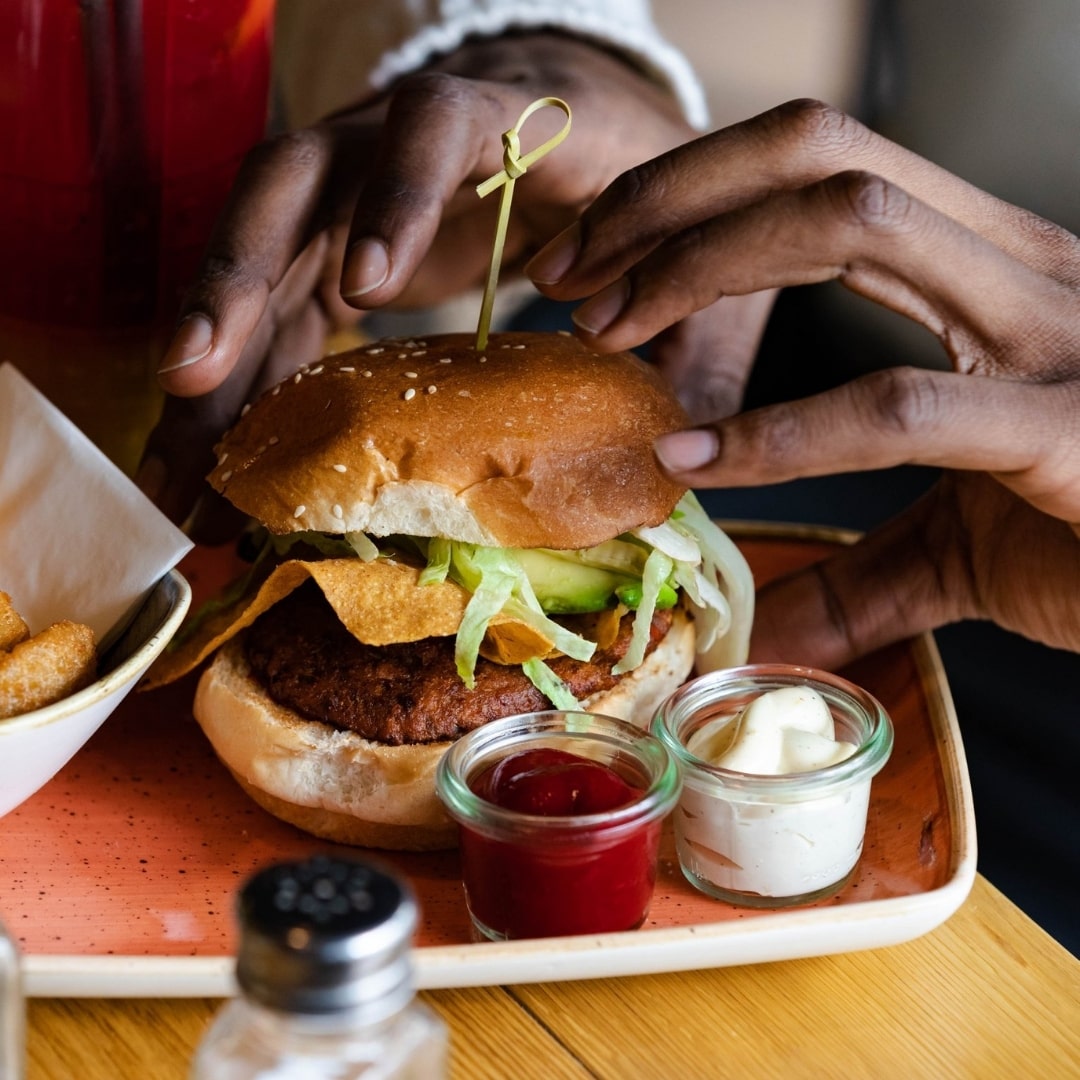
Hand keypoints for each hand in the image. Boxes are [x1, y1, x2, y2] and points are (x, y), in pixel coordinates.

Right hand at [140, 33, 698, 536]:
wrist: (587, 119)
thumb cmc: (634, 168)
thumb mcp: (672, 230)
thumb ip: (684, 317)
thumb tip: (682, 448)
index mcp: (503, 116)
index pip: (434, 122)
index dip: (399, 191)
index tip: (374, 283)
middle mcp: (397, 140)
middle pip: (292, 186)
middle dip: (237, 281)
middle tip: (196, 380)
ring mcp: (352, 193)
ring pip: (258, 255)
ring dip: (213, 356)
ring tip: (178, 461)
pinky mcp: (336, 248)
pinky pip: (274, 309)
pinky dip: (244, 384)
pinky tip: (217, 459)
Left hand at [526, 98, 1079, 663]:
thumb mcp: (955, 545)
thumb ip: (856, 570)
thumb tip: (759, 622)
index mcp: (988, 267)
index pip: (818, 162)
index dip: (689, 192)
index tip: (595, 264)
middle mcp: (1019, 267)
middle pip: (818, 154)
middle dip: (671, 203)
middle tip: (573, 283)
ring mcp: (1048, 335)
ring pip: (856, 220)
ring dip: (704, 268)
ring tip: (610, 334)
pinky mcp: (1060, 427)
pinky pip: (899, 403)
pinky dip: (782, 429)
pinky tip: (695, 455)